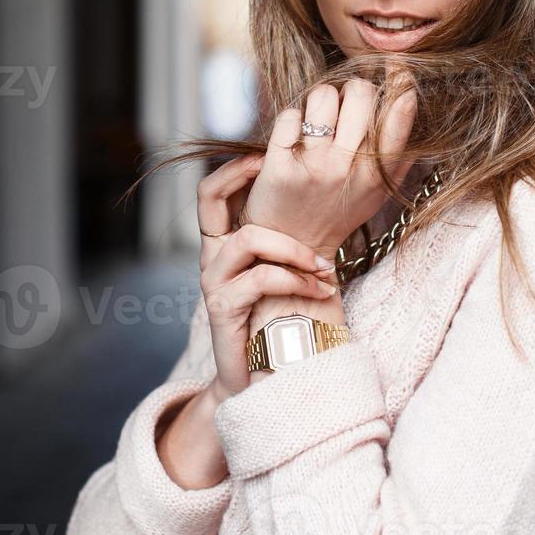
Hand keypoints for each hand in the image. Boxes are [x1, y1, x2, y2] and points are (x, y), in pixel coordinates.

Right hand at [196, 153, 338, 399]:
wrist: (266, 380)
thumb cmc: (284, 319)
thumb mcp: (287, 270)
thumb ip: (290, 239)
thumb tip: (326, 199)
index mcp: (224, 242)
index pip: (213, 190)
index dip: (237, 165)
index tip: (270, 154)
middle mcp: (211, 256)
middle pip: (208, 195)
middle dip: (244, 174)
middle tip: (279, 170)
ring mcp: (213, 280)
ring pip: (250, 237)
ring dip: (296, 249)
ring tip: (326, 267)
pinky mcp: (223, 307)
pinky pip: (262, 278)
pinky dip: (299, 282)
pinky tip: (322, 292)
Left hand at [241, 75, 418, 259]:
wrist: (294, 245)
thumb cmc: (339, 211)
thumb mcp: (379, 192)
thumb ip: (400, 157)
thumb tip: (413, 108)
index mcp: (377, 174)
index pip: (399, 117)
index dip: (402, 84)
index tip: (397, 67)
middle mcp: (347, 169)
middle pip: (360, 93)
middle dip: (354, 89)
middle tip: (347, 105)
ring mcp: (313, 167)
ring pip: (322, 96)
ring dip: (321, 100)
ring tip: (320, 118)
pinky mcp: (279, 167)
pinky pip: (289, 115)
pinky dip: (292, 118)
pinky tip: (295, 135)